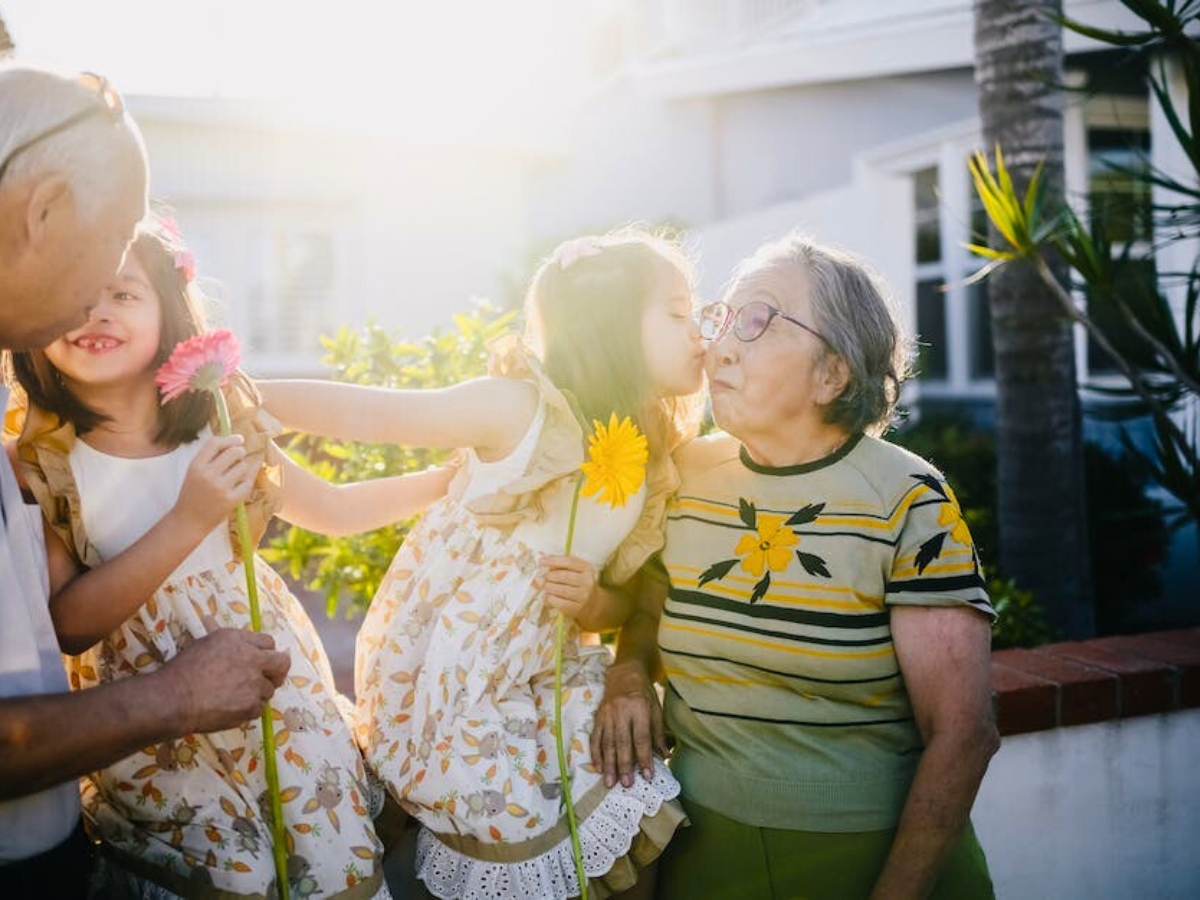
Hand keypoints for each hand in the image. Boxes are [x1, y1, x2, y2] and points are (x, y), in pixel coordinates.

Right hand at [157, 628, 289, 733]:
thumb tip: (245, 649)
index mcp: (238, 640)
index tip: (260, 661)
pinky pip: (258, 709)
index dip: (265, 653)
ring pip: (268, 690)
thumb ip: (232, 646)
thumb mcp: (206, 645)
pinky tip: (229, 709)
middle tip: (268, 679)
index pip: (268, 642)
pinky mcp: (251, 705)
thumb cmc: (182, 671)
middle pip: (282, 663)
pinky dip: (247, 710)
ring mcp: (254, 683)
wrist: (172, 698)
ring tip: (232, 698)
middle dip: (277, 671)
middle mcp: (251, 658)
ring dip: (256, 694)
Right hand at [174, 435, 253, 535]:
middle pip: (234, 452)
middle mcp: (208, 475)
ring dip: (242, 469)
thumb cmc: (193, 494)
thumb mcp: (194, 472)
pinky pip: (247, 482)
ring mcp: (220, 488)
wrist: (189, 521)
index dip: (230, 439)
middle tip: (239, 458)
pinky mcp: (231, 500)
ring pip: (243, 466)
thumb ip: (210, 457)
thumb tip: (235, 441)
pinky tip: (238, 486)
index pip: (215, 443)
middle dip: (240, 452)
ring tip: (235, 476)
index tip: (239, 439)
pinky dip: (245, 483)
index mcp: (196, 466)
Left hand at [539, 554, 597, 621]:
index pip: (569, 562)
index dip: (554, 560)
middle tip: (547, 578)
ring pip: (557, 589)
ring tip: (548, 587)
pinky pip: (556, 602)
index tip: (541, 561)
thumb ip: (560, 563)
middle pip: (561, 576)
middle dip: (549, 576)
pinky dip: (549, 598)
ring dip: (548, 587)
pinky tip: (550, 596)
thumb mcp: (575, 569)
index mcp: (587, 568)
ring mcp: (582, 596)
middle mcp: (587, 582)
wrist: (592, 603)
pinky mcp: (576, 608)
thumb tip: (543, 559)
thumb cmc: (578, 582)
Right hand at [590, 660, 665, 788]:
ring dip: (608, 764)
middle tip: (626, 784)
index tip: (647, 776)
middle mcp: (622, 712)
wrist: (624, 673)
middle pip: (623, 742)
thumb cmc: (644, 693)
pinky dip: (596, 754)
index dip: (644, 758)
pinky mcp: (597, 716)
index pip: (642, 738)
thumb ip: (658, 733)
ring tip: (609, 782)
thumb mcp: (656, 709)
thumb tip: (665, 756)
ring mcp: (607, 714)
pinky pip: (595, 737)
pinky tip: (598, 767)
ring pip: (607, 742)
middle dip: (624, 765)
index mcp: (639, 709)